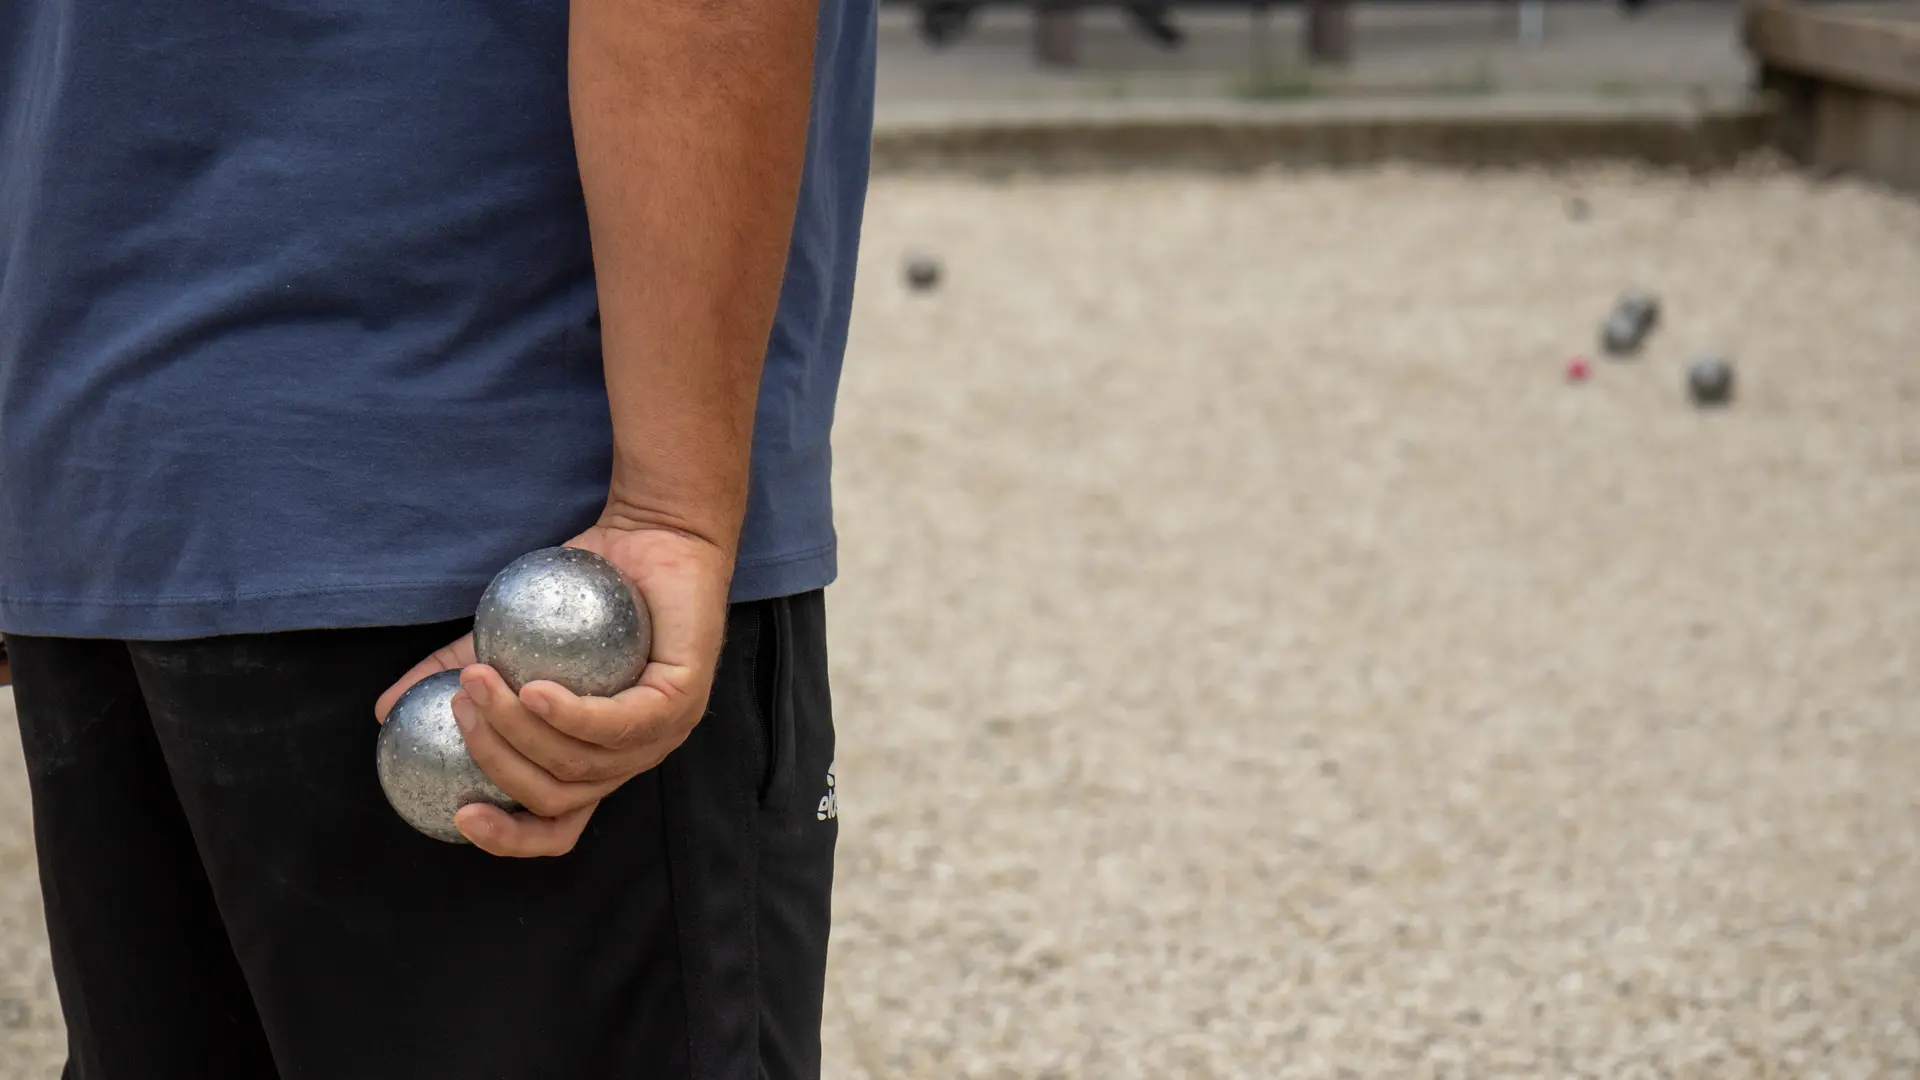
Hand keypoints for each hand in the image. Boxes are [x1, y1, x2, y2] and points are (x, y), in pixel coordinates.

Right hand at [376, 517, 733, 856]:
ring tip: (478, 685)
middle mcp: (634, 760)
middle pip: (557, 797)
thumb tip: (384, 710)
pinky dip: (571, 714)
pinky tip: (534, 690)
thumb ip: (455, 671)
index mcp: (598, 761)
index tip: (458, 815)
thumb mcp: (508, 637)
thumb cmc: (583, 589)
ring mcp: (665, 734)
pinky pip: (621, 722)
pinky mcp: (685, 698)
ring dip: (519, 730)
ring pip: (581, 761)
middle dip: (496, 762)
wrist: (654, 533)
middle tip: (459, 707)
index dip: (509, 838)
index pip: (557, 828)